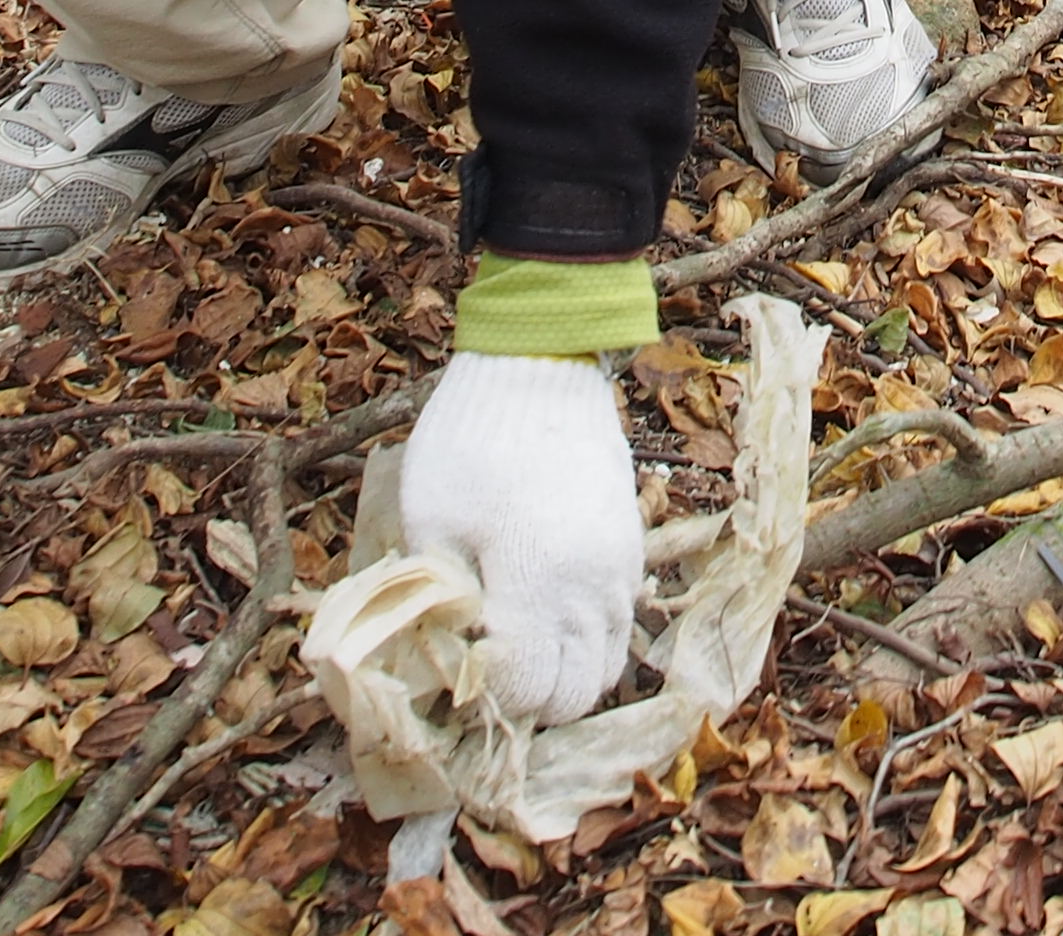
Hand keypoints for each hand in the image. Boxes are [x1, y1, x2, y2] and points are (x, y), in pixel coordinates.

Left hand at [392, 353, 644, 722]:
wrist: (539, 363)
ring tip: (519, 648)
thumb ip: (440, 605)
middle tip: (485, 670)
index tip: (457, 671)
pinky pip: (620, 622)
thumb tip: (447, 665)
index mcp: (538, 587)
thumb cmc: (470, 441)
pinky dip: (590, 638)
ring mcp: (619, 568)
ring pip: (607, 665)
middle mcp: (591, 589)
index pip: (527, 692)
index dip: (487, 698)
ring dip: (565, 673)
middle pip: (574, 695)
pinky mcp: (631, 544)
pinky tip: (549, 611)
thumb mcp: (432, 524)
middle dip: (529, 699)